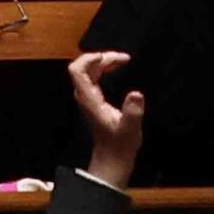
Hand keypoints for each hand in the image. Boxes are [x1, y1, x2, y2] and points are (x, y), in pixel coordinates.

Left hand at [64, 46, 145, 185]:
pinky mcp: (93, 99)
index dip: (88, 59)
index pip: (77, 71)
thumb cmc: (120, 144)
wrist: (113, 157)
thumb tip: (136, 93)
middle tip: (124, 58)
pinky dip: (104, 69)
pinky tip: (118, 68)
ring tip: (124, 59)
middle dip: (101, 58)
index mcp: (89, 99)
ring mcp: (88, 97)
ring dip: (104, 62)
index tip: (109, 57)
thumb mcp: (130, 129)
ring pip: (89, 71)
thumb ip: (132, 112)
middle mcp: (84, 95)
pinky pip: (94, 77)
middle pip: (83, 67)